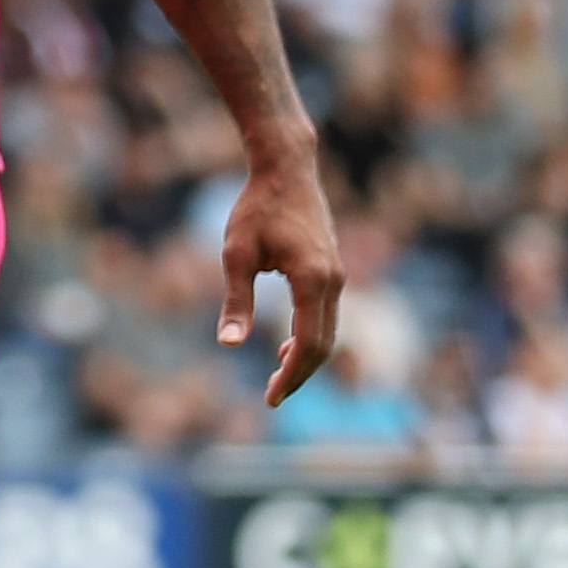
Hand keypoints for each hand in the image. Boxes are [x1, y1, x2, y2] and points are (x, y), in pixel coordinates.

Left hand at [219, 131, 343, 405]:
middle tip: (272, 398)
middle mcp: (333, 280)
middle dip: (300, 374)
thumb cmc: (257, 207)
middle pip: (325, 344)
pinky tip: (287, 345)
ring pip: (329, 330)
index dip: (292, 375)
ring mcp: (338, 273)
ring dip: (306, 357)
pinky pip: (327, 313)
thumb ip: (236, 300)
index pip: (310, 343)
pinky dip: (312, 336)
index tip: (272, 399)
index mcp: (313, 279)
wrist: (287, 169)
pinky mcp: (333, 268)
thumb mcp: (236, 254)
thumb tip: (229, 344)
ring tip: (277, 378)